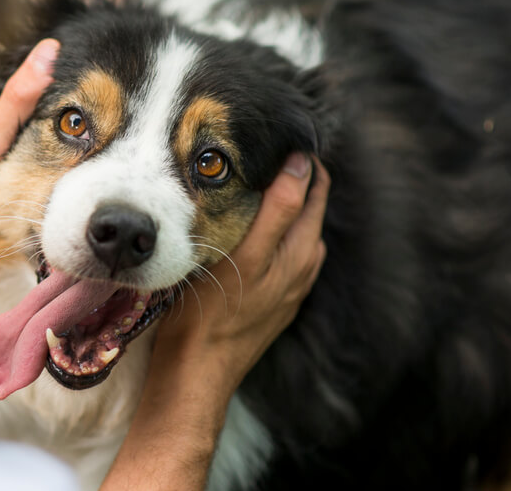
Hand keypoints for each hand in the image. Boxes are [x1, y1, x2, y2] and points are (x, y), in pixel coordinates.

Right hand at [154, 153, 329, 394]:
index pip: (314, 188)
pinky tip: (248, 231)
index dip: (302, 159)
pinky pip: (282, 254)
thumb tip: (301, 167)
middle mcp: (302, 268)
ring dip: (282, 205)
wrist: (196, 373)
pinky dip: (274, 233)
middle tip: (258, 153)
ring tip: (251, 184)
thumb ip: (278, 211)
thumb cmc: (210, 314)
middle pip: (308, 208)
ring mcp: (289, 288)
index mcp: (301, 252)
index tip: (275, 137)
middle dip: (292, 178)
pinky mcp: (273, 303)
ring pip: (295, 231)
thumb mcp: (245, 256)